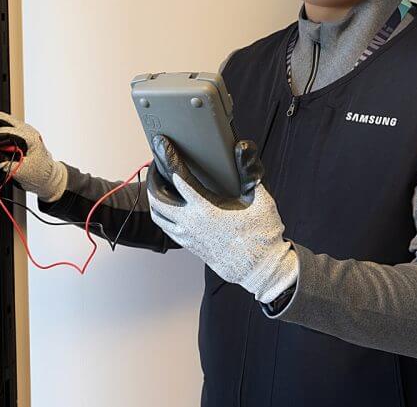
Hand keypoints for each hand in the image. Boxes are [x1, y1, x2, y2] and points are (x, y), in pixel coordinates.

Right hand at [0, 111, 68, 201]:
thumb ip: (2, 161)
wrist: (49, 178)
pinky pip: (2, 128)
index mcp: (29, 137)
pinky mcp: (17, 135)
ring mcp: (22, 131)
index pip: (4, 130)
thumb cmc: (39, 175)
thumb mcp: (19, 172)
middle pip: (0, 119)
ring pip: (0, 121)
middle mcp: (26, 130)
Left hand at [146, 134, 298, 303]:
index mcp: (205, 209)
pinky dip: (163, 214)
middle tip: (158, 164)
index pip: (178, 177)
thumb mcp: (261, 199)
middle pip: (157, 198)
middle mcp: (191, 223)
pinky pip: (167, 228)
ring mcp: (188, 237)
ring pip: (158, 215)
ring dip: (155, 198)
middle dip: (153, 178)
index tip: (162, 144)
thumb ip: (249, 171)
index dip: (168, 158)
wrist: (260, 270)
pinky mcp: (190, 246)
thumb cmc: (262, 236)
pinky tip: (171, 207)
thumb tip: (241, 148)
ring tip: (159, 184)